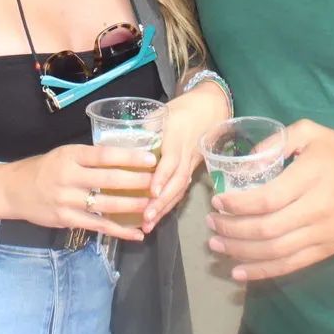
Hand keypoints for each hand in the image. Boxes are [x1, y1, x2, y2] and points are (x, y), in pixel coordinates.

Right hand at [0, 143, 158, 243]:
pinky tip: (136, 234)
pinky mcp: (67, 219)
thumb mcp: (64, 155)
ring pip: (106, 204)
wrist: (13, 190)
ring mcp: (67, 200)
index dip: (129, 157)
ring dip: (132, 206)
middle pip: (108, 180)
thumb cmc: (44, 169)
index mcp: (70, 156)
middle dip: (136, 182)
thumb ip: (90, 158)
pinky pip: (98, 225)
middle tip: (158, 183)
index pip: (104, 155)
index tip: (150, 158)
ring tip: (152, 206)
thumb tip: (126, 158)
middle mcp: (69, 177)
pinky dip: (119, 231)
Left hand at [144, 81, 229, 231]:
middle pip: (176, 181)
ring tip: (149, 225)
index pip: (170, 161)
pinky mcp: (191, 170)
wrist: (210, 108)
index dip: (162, 177)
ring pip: (180, 189)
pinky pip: (182, 189)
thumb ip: (144, 127)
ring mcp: (191, 164)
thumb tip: (123, 144)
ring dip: (165, 208)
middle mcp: (185, 154)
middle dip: (162, 201)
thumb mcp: (161, 111)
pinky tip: (158, 217)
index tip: (151, 191)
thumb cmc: (182, 109)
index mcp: (177, 137)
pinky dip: (170, 204)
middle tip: (146, 217)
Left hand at [207, 120, 333, 281]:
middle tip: (211, 224)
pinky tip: (239, 271)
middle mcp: (317, 209)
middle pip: (266, 229)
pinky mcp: (327, 249)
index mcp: (310, 178)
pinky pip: (290, 266)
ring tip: (216, 245)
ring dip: (241, 252)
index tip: (218, 201)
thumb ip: (276, 141)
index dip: (238, 205)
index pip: (267, 199)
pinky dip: (262, 272)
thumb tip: (246, 161)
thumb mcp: (310, 132)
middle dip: (232, 230)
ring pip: (275, 251)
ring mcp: (323, 234)